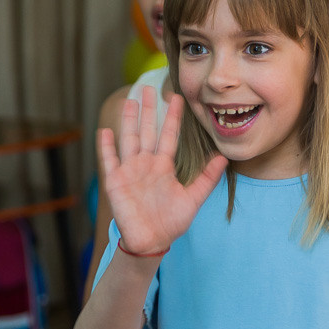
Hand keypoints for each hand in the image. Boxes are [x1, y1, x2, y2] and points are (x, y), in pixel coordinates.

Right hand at [98, 87, 226, 254]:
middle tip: (148, 87)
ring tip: (129, 100)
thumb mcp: (193, 198)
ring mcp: (129, 171)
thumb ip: (207, 178)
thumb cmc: (171, 222)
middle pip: (146, 131)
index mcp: (164, 167)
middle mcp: (146, 164)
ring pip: (128, 139)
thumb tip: (224, 157)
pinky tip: (104, 131)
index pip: (168, 136)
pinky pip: (110, 160)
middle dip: (147, 110)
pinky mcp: (115, 182)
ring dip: (128, 120)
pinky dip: (106, 146)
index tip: (177, 98)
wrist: (151, 241)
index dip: (172, 117)